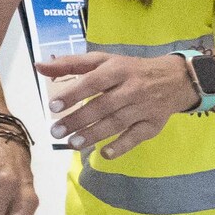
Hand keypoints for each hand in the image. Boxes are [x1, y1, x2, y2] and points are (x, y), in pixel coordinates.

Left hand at [41, 52, 197, 159]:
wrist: (175, 79)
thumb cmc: (130, 69)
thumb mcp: (103, 60)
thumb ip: (71, 63)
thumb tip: (39, 66)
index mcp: (118, 69)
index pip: (93, 82)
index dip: (73, 94)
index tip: (53, 106)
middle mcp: (132, 88)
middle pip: (103, 106)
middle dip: (78, 120)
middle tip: (56, 131)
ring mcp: (144, 108)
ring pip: (117, 123)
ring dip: (93, 134)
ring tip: (71, 143)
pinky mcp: (153, 124)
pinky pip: (137, 137)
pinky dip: (121, 146)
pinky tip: (104, 154)